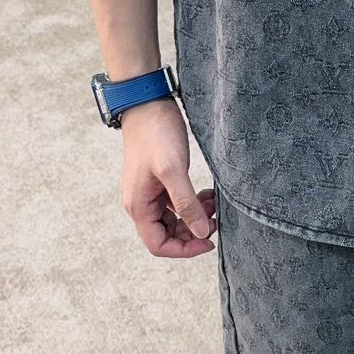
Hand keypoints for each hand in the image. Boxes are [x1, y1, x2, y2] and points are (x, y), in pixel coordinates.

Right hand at [119, 98, 216, 256]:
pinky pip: (176, 204)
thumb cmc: (155, 134)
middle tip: (214, 219)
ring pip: (175, 220)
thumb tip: (200, 233)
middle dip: (193, 232)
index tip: (208, 241)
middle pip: (167, 235)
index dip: (184, 249)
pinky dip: (193, 204)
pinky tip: (207, 195)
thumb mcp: (173, 169)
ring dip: (195, 217)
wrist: (147, 104)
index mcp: (139, 206)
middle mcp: (141, 204)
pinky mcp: (159, 183)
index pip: (158, 245)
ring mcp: (150, 194)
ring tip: (213, 203)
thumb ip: (186, 204)